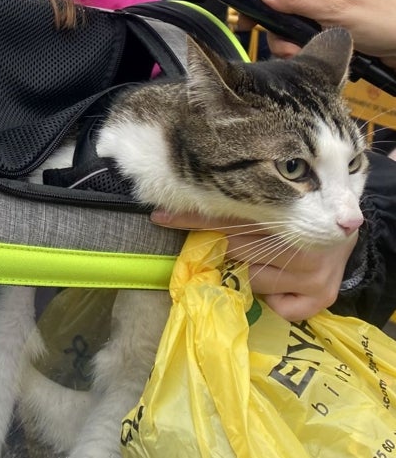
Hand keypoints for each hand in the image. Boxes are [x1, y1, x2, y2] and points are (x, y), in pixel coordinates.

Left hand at [150, 209, 355, 321]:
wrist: (349, 231)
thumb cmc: (303, 211)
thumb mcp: (276, 201)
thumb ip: (243, 209)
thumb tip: (190, 206)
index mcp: (286, 214)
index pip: (229, 217)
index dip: (193, 218)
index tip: (160, 217)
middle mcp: (299, 246)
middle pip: (237, 248)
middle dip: (211, 247)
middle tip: (192, 246)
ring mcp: (310, 276)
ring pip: (251, 280)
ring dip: (239, 273)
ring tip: (247, 264)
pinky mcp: (319, 298)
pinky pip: (279, 308)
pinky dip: (271, 300)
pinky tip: (276, 288)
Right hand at [259, 0, 395, 67]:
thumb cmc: (382, 21)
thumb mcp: (336, 8)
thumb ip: (298, 0)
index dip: (257, 6)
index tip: (246, 27)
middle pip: (278, 15)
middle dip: (280, 37)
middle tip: (294, 51)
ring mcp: (323, 17)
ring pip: (290, 34)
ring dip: (294, 49)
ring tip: (309, 58)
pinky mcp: (331, 36)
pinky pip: (306, 45)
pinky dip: (308, 54)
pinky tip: (319, 61)